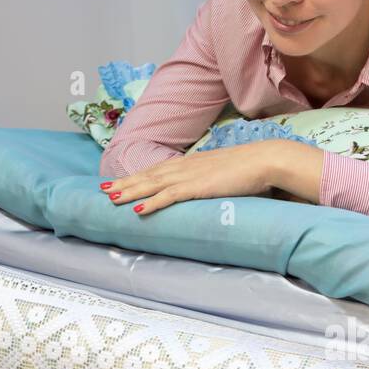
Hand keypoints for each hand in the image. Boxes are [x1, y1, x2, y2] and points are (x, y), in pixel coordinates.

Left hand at [100, 140, 291, 214]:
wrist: (264, 160)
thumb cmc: (250, 168)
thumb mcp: (224, 174)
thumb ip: (211, 180)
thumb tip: (207, 188)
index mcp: (192, 163)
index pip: (158, 170)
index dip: (137, 176)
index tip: (120, 181)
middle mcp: (186, 167)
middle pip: (149, 176)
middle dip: (125, 183)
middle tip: (103, 190)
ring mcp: (190, 176)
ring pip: (153, 184)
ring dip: (131, 191)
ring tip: (111, 198)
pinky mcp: (198, 186)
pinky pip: (169, 196)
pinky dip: (152, 202)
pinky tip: (138, 209)